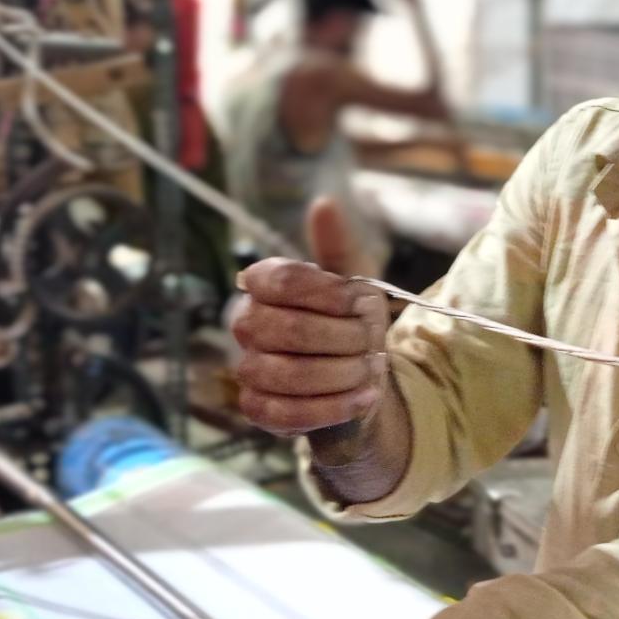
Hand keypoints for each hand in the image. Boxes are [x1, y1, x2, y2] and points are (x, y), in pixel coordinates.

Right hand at [232, 198, 388, 436]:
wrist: (359, 380)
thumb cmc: (352, 325)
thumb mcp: (357, 284)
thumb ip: (339, 247)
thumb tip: (324, 204)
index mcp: (265, 286)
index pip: (281, 279)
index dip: (326, 292)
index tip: (359, 302)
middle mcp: (247, 323)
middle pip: (286, 329)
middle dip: (341, 338)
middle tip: (370, 342)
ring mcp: (249, 368)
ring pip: (285, 374)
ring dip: (340, 374)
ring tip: (369, 371)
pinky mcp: (258, 409)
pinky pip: (284, 413)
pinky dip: (331, 408)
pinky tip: (362, 398)